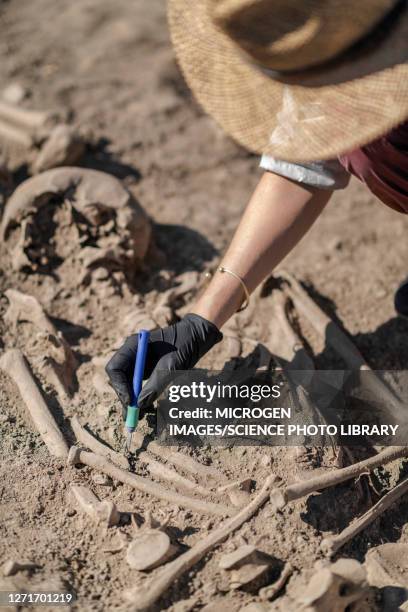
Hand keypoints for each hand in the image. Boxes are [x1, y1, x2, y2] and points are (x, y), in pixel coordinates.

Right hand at [105, 313, 222, 418]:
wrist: (197, 336)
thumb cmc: (185, 344)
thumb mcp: (172, 365)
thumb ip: (156, 383)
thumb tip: (139, 405)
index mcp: (134, 345)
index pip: (115, 368)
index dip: (119, 386)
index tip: (130, 402)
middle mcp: (132, 353)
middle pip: (119, 378)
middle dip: (125, 396)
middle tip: (132, 416)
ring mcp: (138, 361)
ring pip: (127, 384)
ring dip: (131, 399)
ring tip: (138, 416)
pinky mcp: (146, 369)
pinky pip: (137, 385)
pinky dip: (140, 396)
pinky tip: (145, 407)